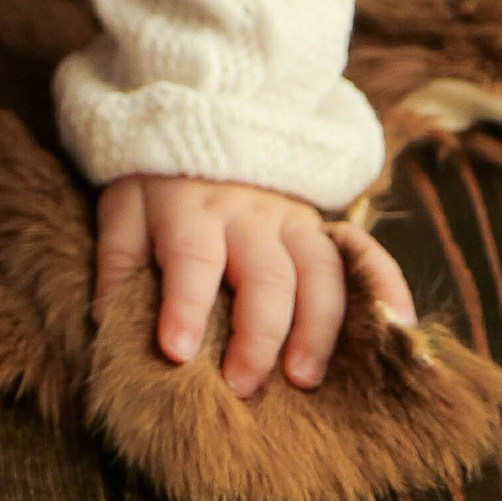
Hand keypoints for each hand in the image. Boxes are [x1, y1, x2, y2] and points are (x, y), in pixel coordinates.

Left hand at [94, 172, 415, 397]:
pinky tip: (397, 326)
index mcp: (189, 210)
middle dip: (257, 334)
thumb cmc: (158, 182)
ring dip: (317, 326)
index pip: (190, 257)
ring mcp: (292, 218)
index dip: (183, 304)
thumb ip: (117, 262)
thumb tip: (104, 327)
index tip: (176, 352)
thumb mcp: (123, 207)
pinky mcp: (323, 224)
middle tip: (243, 385)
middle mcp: (247, 215)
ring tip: (305, 378)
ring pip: (319, 270)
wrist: (206, 115)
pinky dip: (387, 286)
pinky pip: (364, 251)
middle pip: (264, 274)